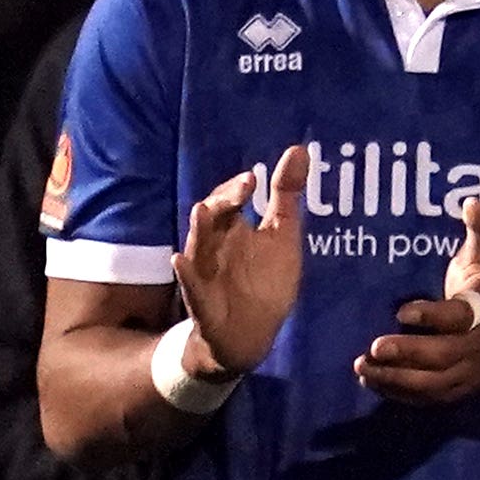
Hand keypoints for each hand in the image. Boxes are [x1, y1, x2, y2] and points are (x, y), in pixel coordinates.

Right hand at [177, 143, 310, 373]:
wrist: (251, 331)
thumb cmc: (264, 278)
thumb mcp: (282, 235)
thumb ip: (286, 194)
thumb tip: (299, 149)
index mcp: (234, 228)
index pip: (230, 200)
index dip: (239, 188)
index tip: (255, 178)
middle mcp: (215, 244)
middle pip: (212, 216)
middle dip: (223, 201)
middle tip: (241, 189)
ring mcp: (205, 270)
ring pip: (197, 245)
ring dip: (199, 228)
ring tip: (202, 210)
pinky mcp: (200, 298)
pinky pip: (190, 284)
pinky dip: (185, 272)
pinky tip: (180, 261)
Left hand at [356, 199, 479, 405]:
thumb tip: (473, 200)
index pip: (460, 316)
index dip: (433, 316)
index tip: (402, 311)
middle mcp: (476, 346)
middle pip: (443, 355)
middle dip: (408, 354)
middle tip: (373, 348)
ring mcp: (466, 372)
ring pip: (433, 382)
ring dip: (397, 379)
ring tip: (364, 368)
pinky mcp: (456, 389)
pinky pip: (428, 397)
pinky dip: (401, 394)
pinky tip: (374, 383)